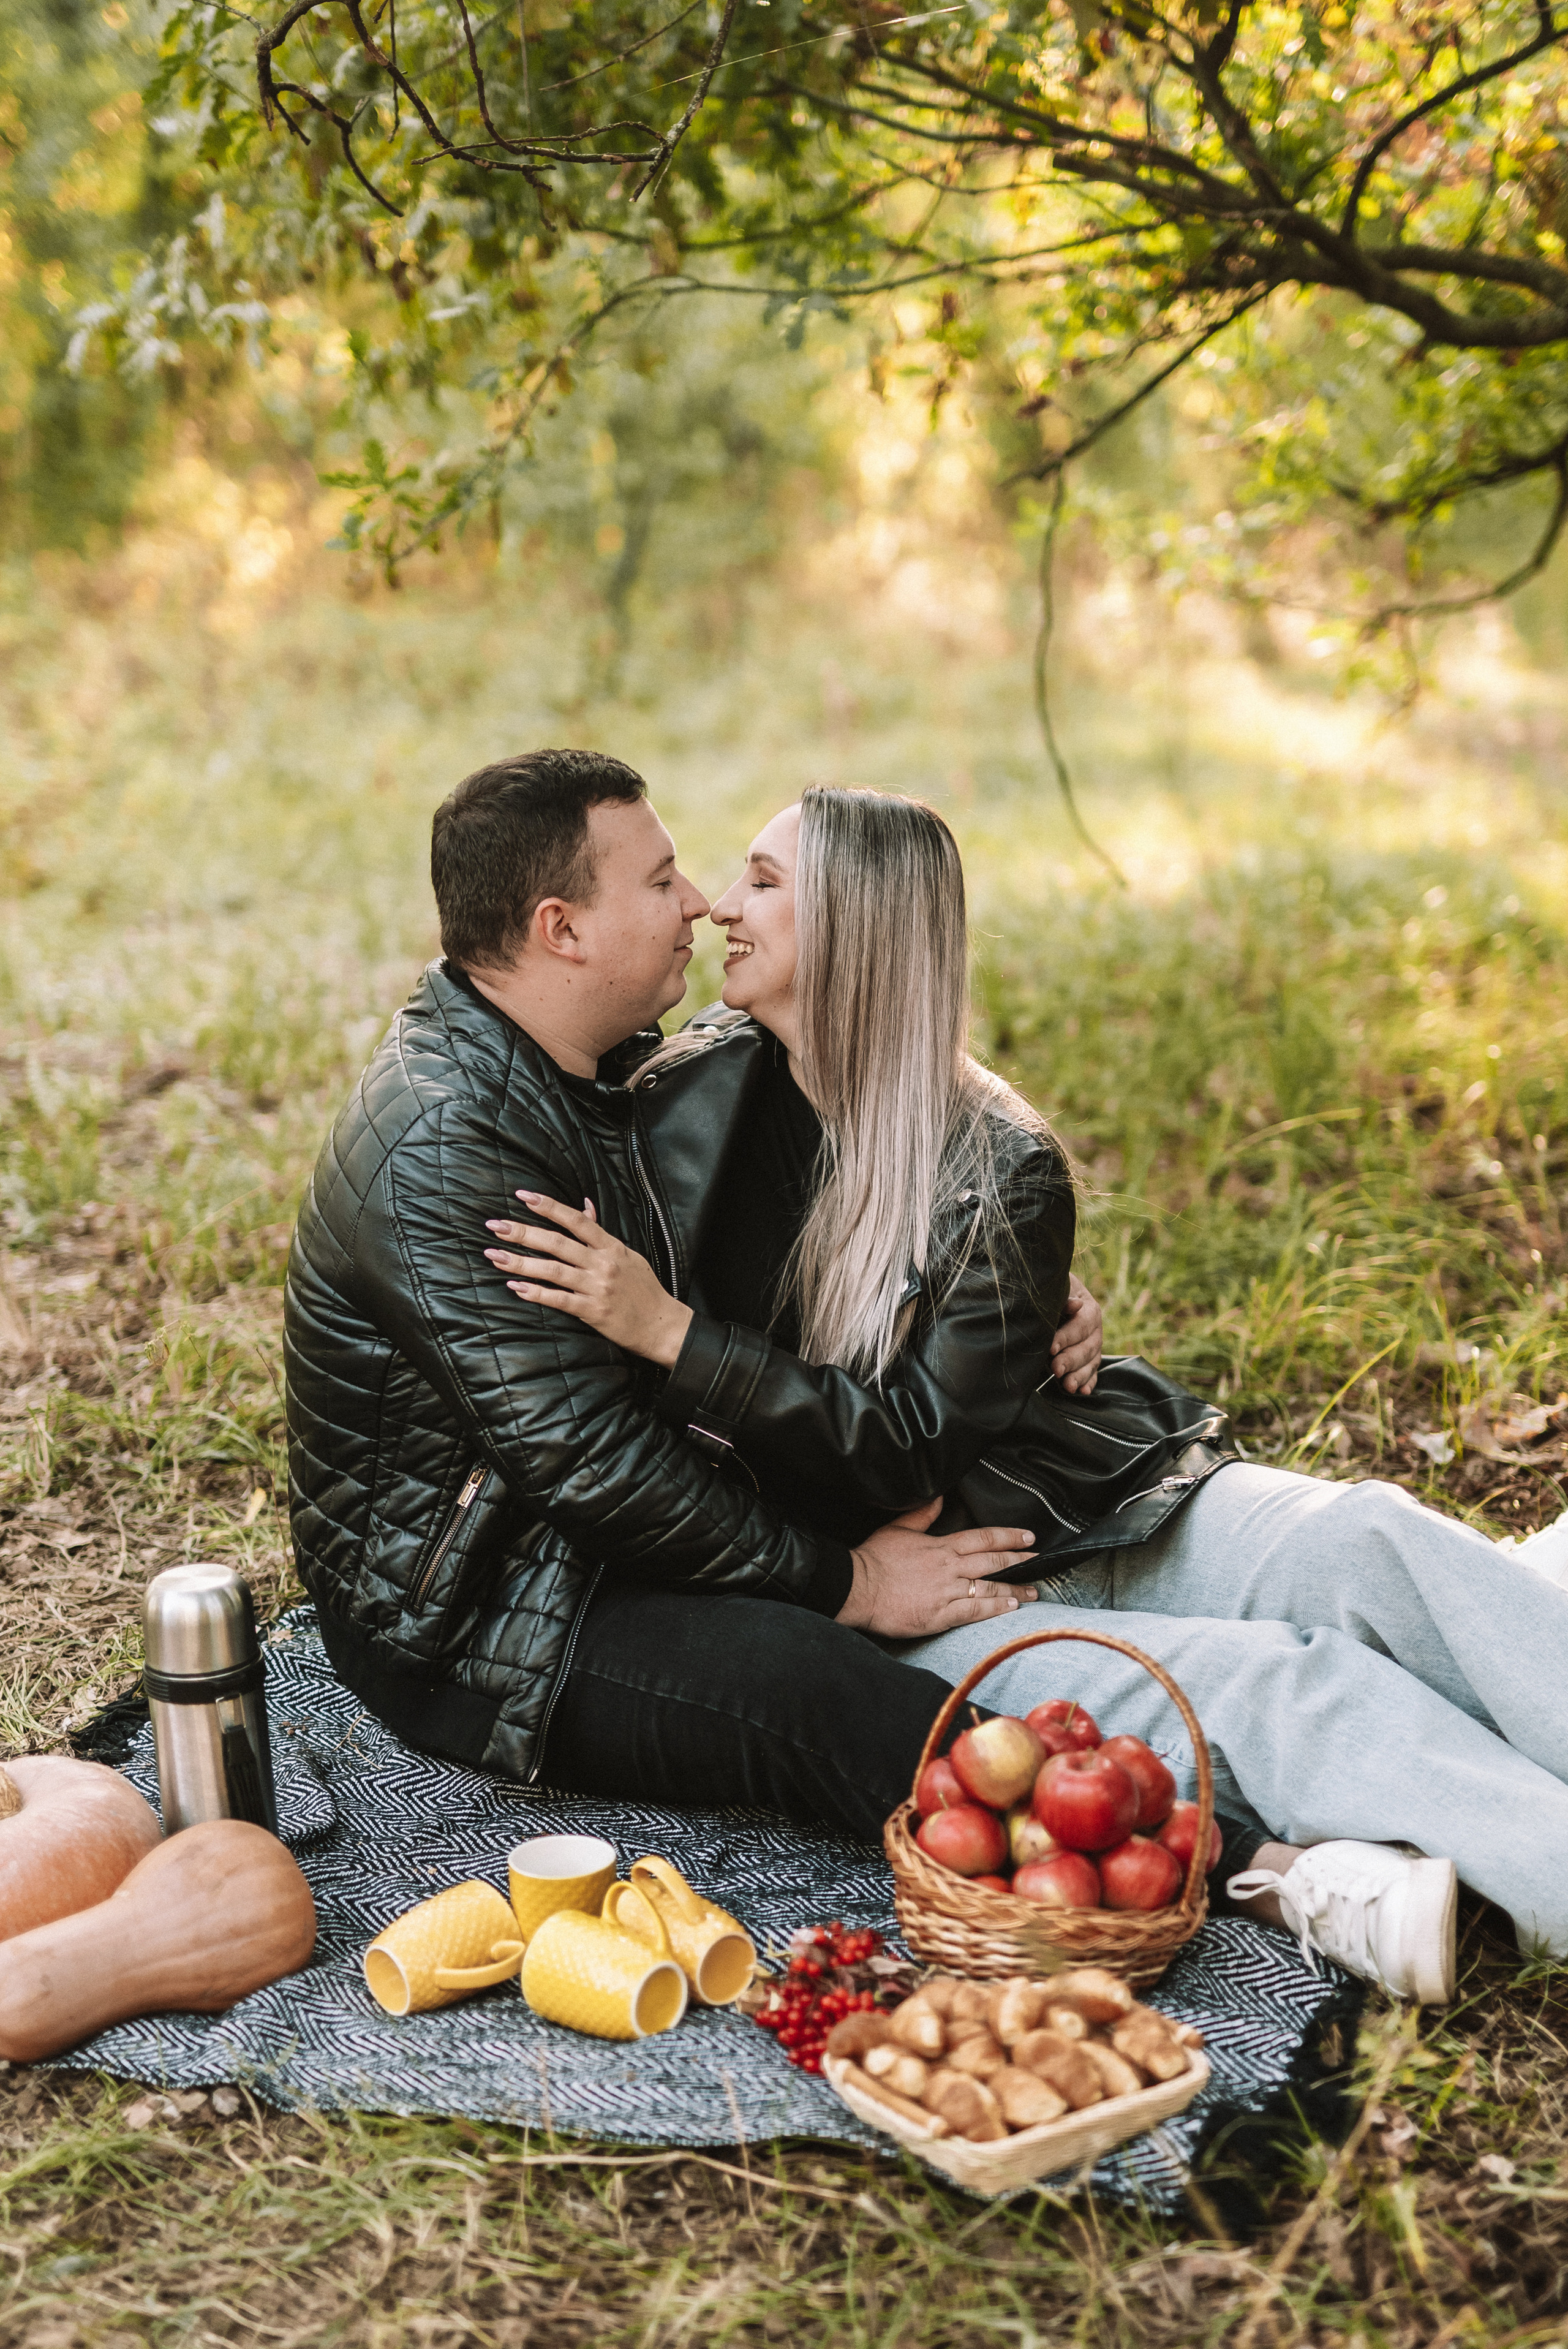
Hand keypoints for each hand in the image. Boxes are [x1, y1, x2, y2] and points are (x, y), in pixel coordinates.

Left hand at [484, 1193, 693, 1368]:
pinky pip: (559, 1300)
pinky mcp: (593, 1312)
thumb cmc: (644, 1289)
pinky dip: (536, 1293)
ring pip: (553, 1270)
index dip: (548, 1206)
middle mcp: (602, 1264)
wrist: (662, 1325)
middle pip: (557, 1243)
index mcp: (611, 1247)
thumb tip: (585, 1205)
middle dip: (523, 1232)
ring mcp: (597, 1288)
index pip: (575, 1220)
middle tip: (495, 1225)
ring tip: (494, 1255)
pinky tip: (516, 1287)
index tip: (523, 1196)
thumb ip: (601, 1233)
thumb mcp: (627, 1255)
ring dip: (521, 1262)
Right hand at [838, 1497, 1038, 1638]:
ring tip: (1033, 1591)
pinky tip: (1010, 1608)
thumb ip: (923, 1515)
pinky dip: (995, 1608)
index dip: (1008, 1537)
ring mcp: (947, 1591)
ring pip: (990, 1587)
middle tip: (1039, 1561)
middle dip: (1020, 1561)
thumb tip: (939, 1498)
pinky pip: (975, 1610)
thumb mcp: (898, 1529)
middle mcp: (949, 1567)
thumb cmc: (874, 1559)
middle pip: (993, 1561)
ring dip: (1015, 1589)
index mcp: (941, 1546)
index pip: (983, 1538)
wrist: (858, 1587)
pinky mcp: (940, 1614)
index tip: (1027, 1537)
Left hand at [1051, 1273, 1101, 1395]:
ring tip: (1068, 1386)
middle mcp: (1095, 1330)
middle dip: (1071, 1360)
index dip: (1066, 1337)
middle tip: (1055, 1369)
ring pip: (1091, 1362)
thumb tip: (1076, 1305)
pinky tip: (1082, 1392)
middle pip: (1087, 1347)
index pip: (1080, 1325)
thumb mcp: (1059, 1290)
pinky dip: (1088, 1382)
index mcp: (1089, 1310)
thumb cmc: (1055, 1293)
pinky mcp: (1090, 1359)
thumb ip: (1065, 1299)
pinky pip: (1092, 1372)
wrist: (1058, 1296)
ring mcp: (1094, 1346)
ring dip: (1080, 1375)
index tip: (1051, 1348)